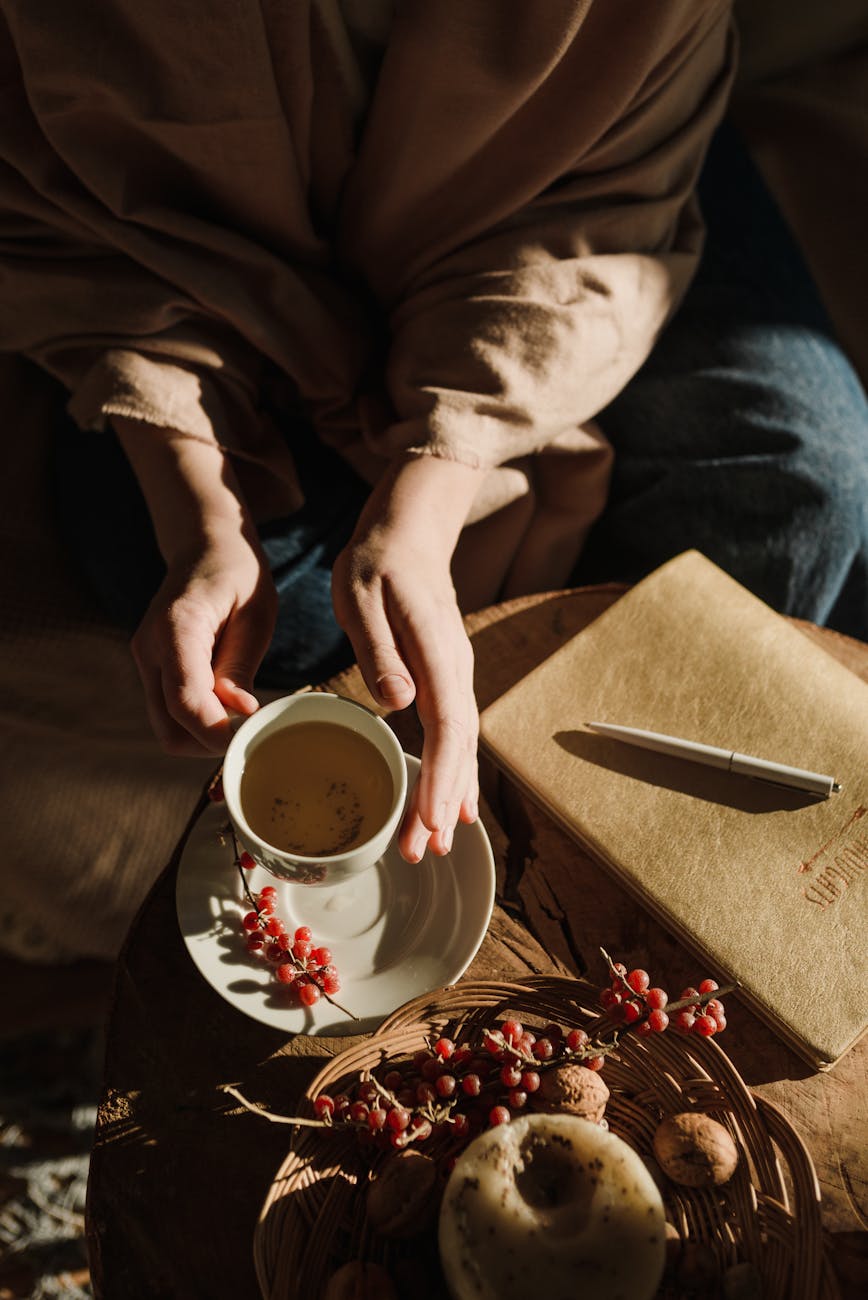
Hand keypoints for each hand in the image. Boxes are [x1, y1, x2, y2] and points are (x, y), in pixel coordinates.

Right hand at [131, 533, 276, 754]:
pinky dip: (198, 723)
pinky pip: (170, 712)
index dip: (216, 732)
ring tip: (244, 720)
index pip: (185, 700)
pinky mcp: (153, 669)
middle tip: (252, 734)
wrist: (204, 546)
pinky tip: (228, 708)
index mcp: (176, 628)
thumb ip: (240, 664)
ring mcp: (146, 660)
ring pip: (167, 728)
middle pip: (170, 727)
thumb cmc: (237, 573)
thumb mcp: (255, 613)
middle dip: (210, 743)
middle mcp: (150, 648)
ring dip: (204, 737)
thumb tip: (239, 714)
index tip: (251, 740)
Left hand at [332, 455, 483, 861]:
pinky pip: (454, 735)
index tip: (431, 819)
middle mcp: (455, 669)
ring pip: (460, 746)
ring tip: (435, 842)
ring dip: (448, 794)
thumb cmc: (377, 560)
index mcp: (436, 652)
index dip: (441, 777)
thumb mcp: (362, 594)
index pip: (448, 726)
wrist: (409, 529)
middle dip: (443, 802)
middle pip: (459, 748)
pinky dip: (451, 772)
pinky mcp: (445, 678)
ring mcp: (455, 674)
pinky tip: (446, 801)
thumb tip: (398, 703)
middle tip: (425, 852)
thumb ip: (379, 647)